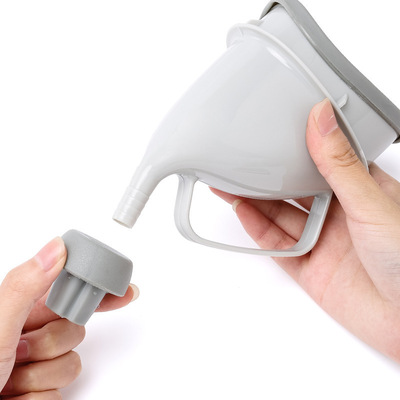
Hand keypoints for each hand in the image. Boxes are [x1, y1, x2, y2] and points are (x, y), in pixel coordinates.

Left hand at [0, 237, 138, 398]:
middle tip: (24, 349)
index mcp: (20, 308)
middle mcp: (30, 333)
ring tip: (9, 379)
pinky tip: (14, 397)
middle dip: (53, 343)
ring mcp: (36, 364)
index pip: (70, 289)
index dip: (98, 288)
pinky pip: (62, 391)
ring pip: (72, 361)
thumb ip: (25, 286)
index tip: (124, 290)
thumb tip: (56, 248)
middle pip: (76, 328)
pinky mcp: (41, 391)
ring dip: (41, 375)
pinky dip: (38, 397)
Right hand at [212, 99, 399, 361]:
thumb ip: (339, 164)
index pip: (323, 160)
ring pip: (281, 217)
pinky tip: (243, 211)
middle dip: (267, 175)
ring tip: (229, 183)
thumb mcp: (372, 203)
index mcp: (362, 192)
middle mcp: (340, 215)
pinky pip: (278, 246)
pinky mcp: (311, 269)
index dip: (297, 146)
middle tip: (239, 160)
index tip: (273, 131)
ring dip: (255, 201)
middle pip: (295, 189)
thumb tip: (322, 117)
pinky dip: (259, 230)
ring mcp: (323, 242)